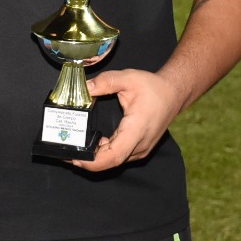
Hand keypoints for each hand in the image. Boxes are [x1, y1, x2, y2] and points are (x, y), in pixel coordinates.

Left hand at [72, 68, 186, 171]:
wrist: (173, 93)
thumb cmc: (153, 88)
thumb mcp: (128, 78)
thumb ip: (105, 82)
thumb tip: (84, 88)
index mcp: (137, 129)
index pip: (113, 155)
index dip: (92, 161)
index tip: (75, 157)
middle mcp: (140, 145)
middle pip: (110, 162)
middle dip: (87, 161)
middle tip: (66, 152)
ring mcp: (140, 149)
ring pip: (114, 161)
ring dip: (95, 158)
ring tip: (75, 148)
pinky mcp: (139, 149)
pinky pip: (119, 156)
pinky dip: (104, 154)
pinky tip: (93, 143)